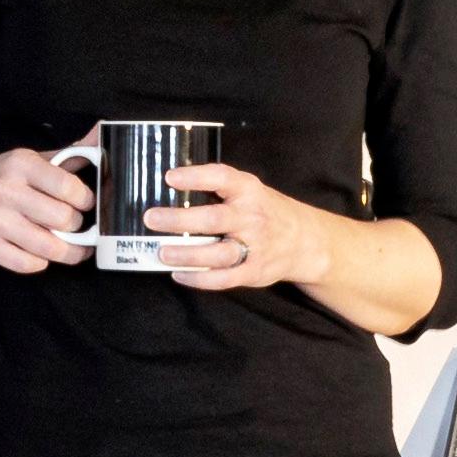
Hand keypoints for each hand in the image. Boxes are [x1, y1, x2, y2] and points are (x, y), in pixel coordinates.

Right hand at [0, 142, 93, 274]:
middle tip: (75, 224)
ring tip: (71, 246)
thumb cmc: (3, 177)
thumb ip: (71, 152)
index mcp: (22, 165)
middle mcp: (6, 190)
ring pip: (49, 247)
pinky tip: (41, 252)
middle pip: (63, 219)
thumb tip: (101, 133)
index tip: (85, 203)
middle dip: (77, 226)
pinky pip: (27, 264)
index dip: (86, 200)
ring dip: (67, 251)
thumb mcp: (34, 159)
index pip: (69, 187)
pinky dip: (41, 262)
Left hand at [144, 159, 337, 294]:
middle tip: (151, 218)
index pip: (222, 178)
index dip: (196, 177)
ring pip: (217, 254)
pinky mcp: (254, 271)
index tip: (169, 178)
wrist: (305, 241)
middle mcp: (252, 217)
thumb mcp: (249, 190)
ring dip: (187, 255)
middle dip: (180, 220)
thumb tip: (170, 187)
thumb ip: (217, 188)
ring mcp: (255, 246)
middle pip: (214, 220)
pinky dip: (199, 279)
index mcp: (249, 190)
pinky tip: (178, 274)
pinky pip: (224, 279)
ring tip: (162, 253)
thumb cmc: (266, 211)